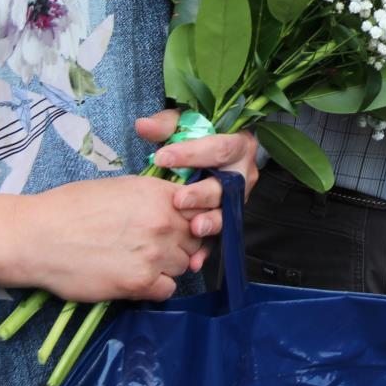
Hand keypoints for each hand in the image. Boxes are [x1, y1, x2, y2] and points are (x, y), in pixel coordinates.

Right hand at [16, 176, 201, 302]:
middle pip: (195, 238)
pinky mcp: (139, 283)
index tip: (178, 225)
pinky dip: (156, 288)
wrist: (37, 237)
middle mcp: (162, 222)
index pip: (199, 207)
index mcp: (158, 193)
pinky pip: (168, 290)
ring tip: (140, 262)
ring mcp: (154, 253)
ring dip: (168, 266)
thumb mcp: (119, 187)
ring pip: (184, 264)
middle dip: (180, 243)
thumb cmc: (70, 208)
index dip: (190, 217)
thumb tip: (174, 205)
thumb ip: (153, 196)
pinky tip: (136, 279)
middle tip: (154, 247)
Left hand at [137, 110, 259, 271]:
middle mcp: (242, 175)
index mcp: (238, 146)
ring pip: (226, 214)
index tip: (162, 157)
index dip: (192, 153)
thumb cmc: (197, 138)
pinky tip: (194, 261)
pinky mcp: (226, 222)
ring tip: (193, 228)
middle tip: (179, 199)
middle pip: (227, 186)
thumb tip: (143, 126)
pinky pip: (219, 239)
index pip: (220, 148)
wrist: (207, 158)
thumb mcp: (185, 124)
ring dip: (210, 222)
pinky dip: (207, 251)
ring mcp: (235, 201)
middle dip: (203, 194)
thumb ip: (166, 125)